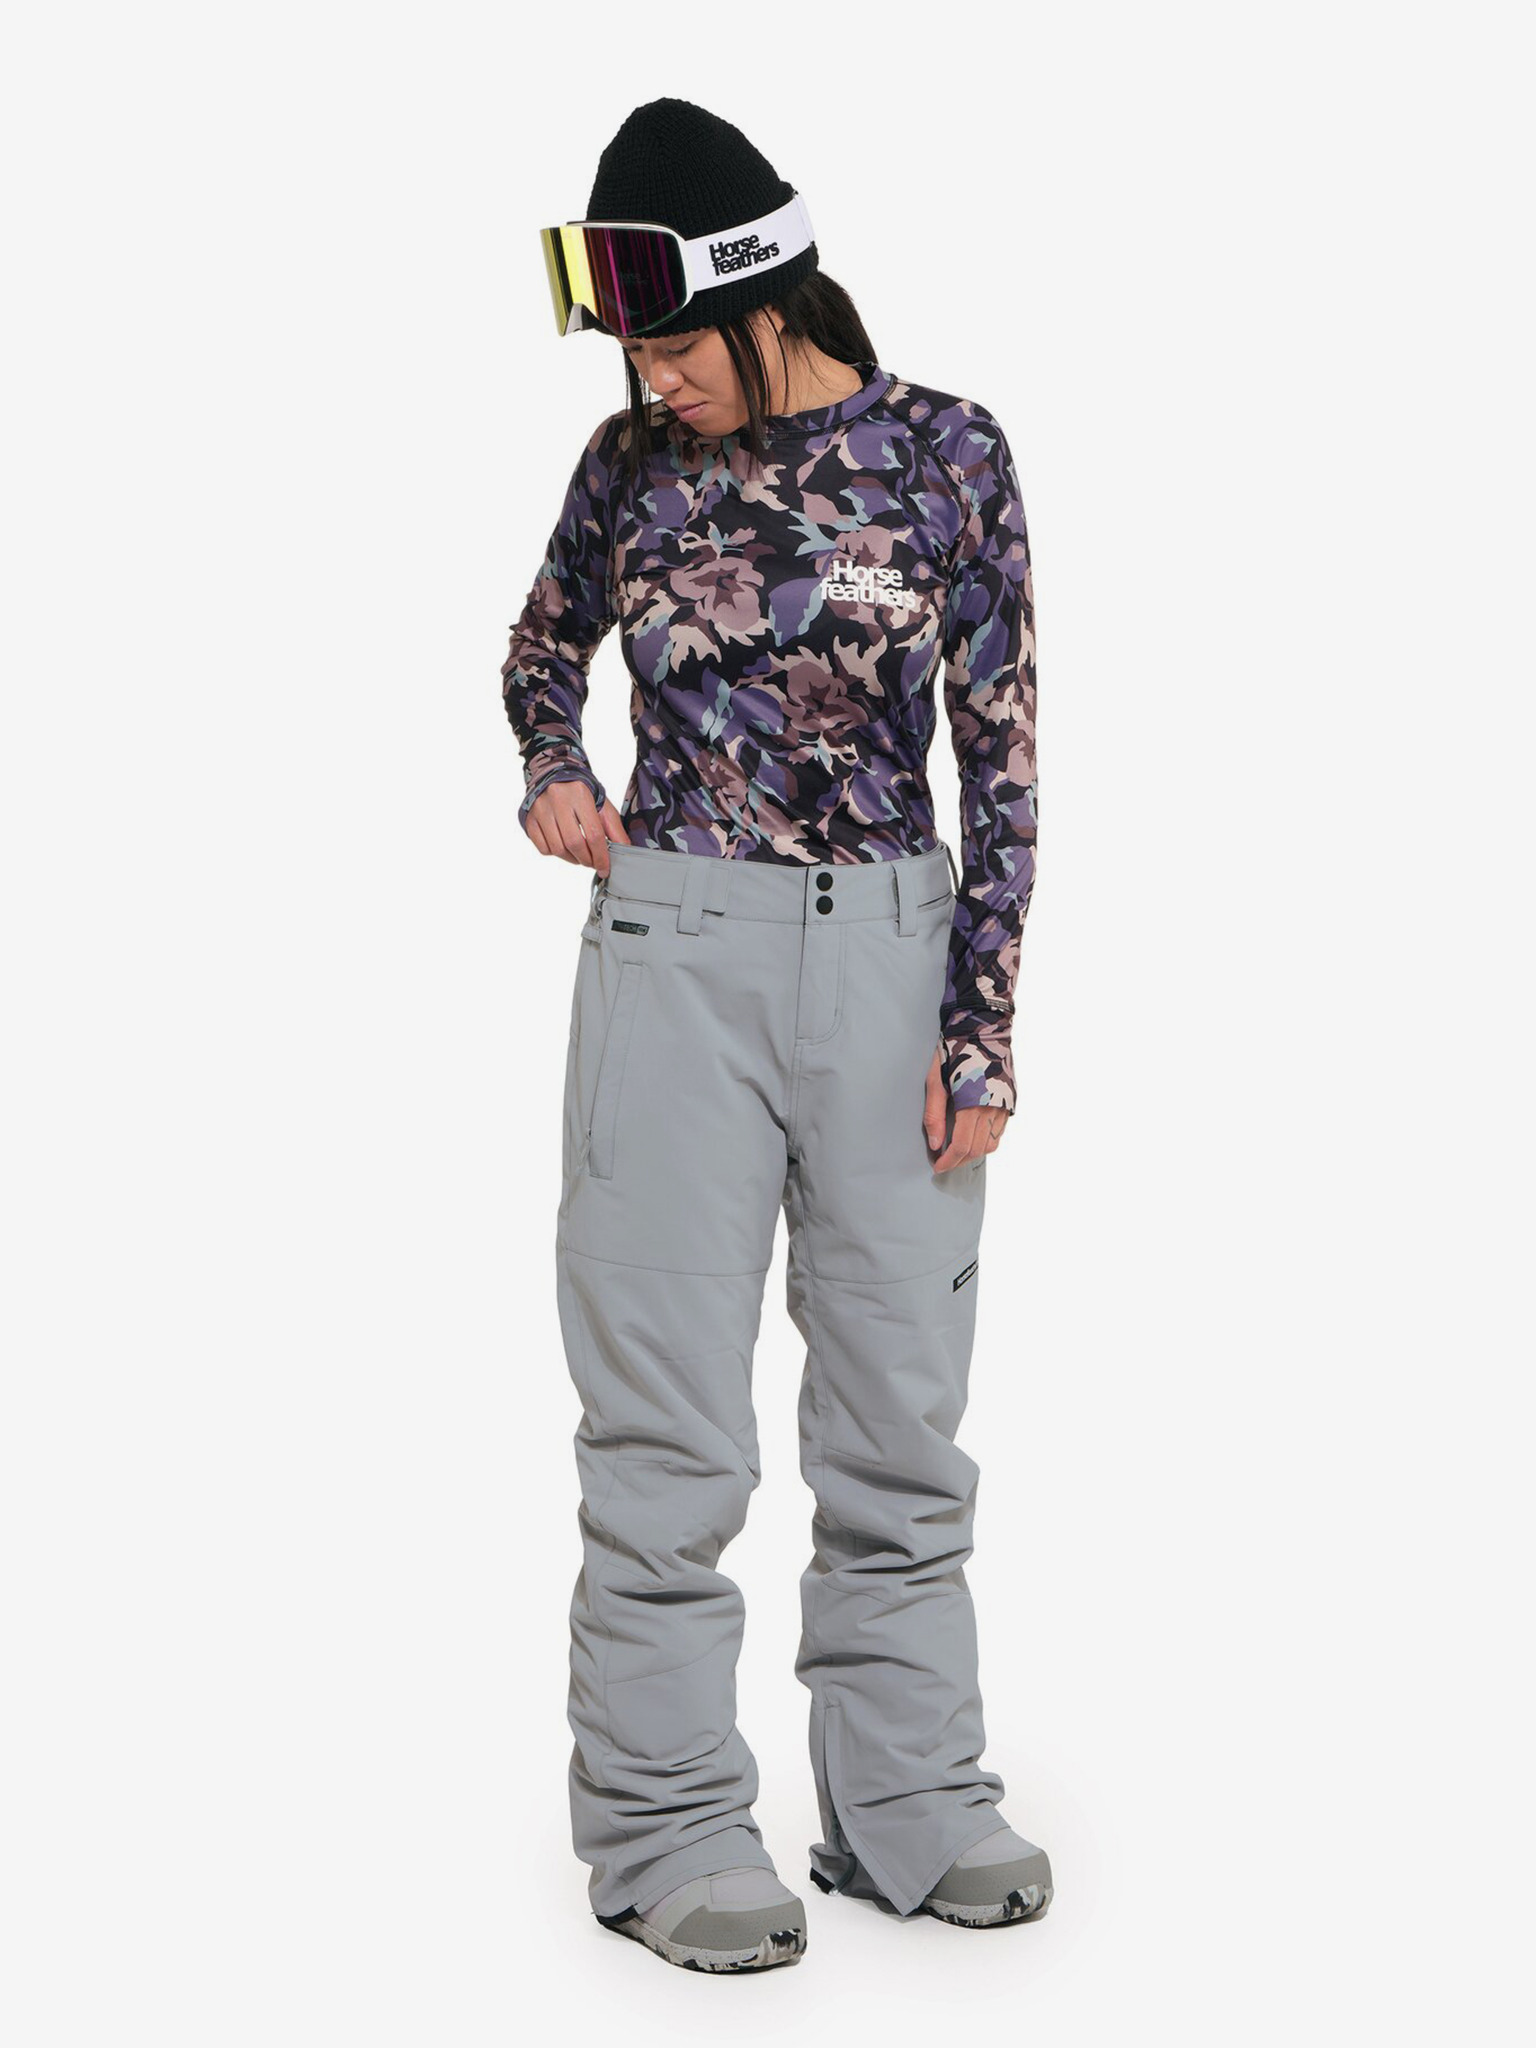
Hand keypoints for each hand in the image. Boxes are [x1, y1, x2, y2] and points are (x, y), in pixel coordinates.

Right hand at [525, 780, 629, 873]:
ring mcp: (540, 810)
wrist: (554, 775)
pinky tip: (563, 847)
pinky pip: (543, 848)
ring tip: (579, 855)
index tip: (605, 868)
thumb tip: (624, 851)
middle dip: (587, 859)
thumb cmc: (581, 793)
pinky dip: (556, 854)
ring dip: (572, 859)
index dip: (601, 856)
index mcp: (580, 794)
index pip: (593, 834)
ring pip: (557, 849)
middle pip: (574, 843)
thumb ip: (615, 829)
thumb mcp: (602, 805)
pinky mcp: (529, 819)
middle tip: (593, 862)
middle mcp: (557, 800)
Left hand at [923, 1045, 1007, 1171]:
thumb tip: (935, 1144)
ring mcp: (1004, 1106)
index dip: (949, 1160)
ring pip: (991, 1143)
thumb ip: (934, 1115)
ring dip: (974, 1152)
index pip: (962, 1146)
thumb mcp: (935, 1082)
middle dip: (959, 1160)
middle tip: (944, 1159)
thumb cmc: (954, 1052)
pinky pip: (999, 1131)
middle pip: (977, 1149)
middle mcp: (993, 1108)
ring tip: (957, 1149)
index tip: (938, 1166)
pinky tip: (972, 1134)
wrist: (982, 1029)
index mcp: (972, 1103)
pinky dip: (986, 1139)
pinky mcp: (1010, 1101)